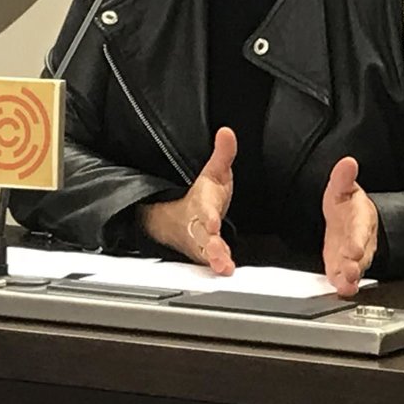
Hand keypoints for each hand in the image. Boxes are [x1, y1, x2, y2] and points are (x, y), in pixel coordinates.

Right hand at [138, 127, 236, 274]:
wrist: (176, 217)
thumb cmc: (201, 196)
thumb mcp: (214, 172)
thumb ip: (223, 154)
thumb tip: (227, 132)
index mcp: (202, 203)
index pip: (204, 209)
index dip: (208, 215)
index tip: (213, 221)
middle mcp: (199, 224)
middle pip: (203, 235)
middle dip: (211, 245)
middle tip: (219, 255)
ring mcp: (200, 241)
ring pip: (204, 252)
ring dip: (214, 259)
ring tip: (223, 267)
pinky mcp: (204, 254)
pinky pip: (208, 262)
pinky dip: (215, 266)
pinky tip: (225, 271)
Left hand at [321, 156, 377, 296]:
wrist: (351, 220)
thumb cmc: (348, 205)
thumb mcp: (342, 188)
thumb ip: (343, 177)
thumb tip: (348, 162)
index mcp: (361, 218)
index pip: (361, 229)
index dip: (358, 240)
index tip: (355, 250)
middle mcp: (360, 240)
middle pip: (360, 252)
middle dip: (355, 263)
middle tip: (351, 271)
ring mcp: (352, 255)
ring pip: (356, 268)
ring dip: (351, 277)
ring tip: (347, 285)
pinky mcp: (343, 266)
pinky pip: (345, 277)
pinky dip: (343, 284)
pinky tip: (341, 288)